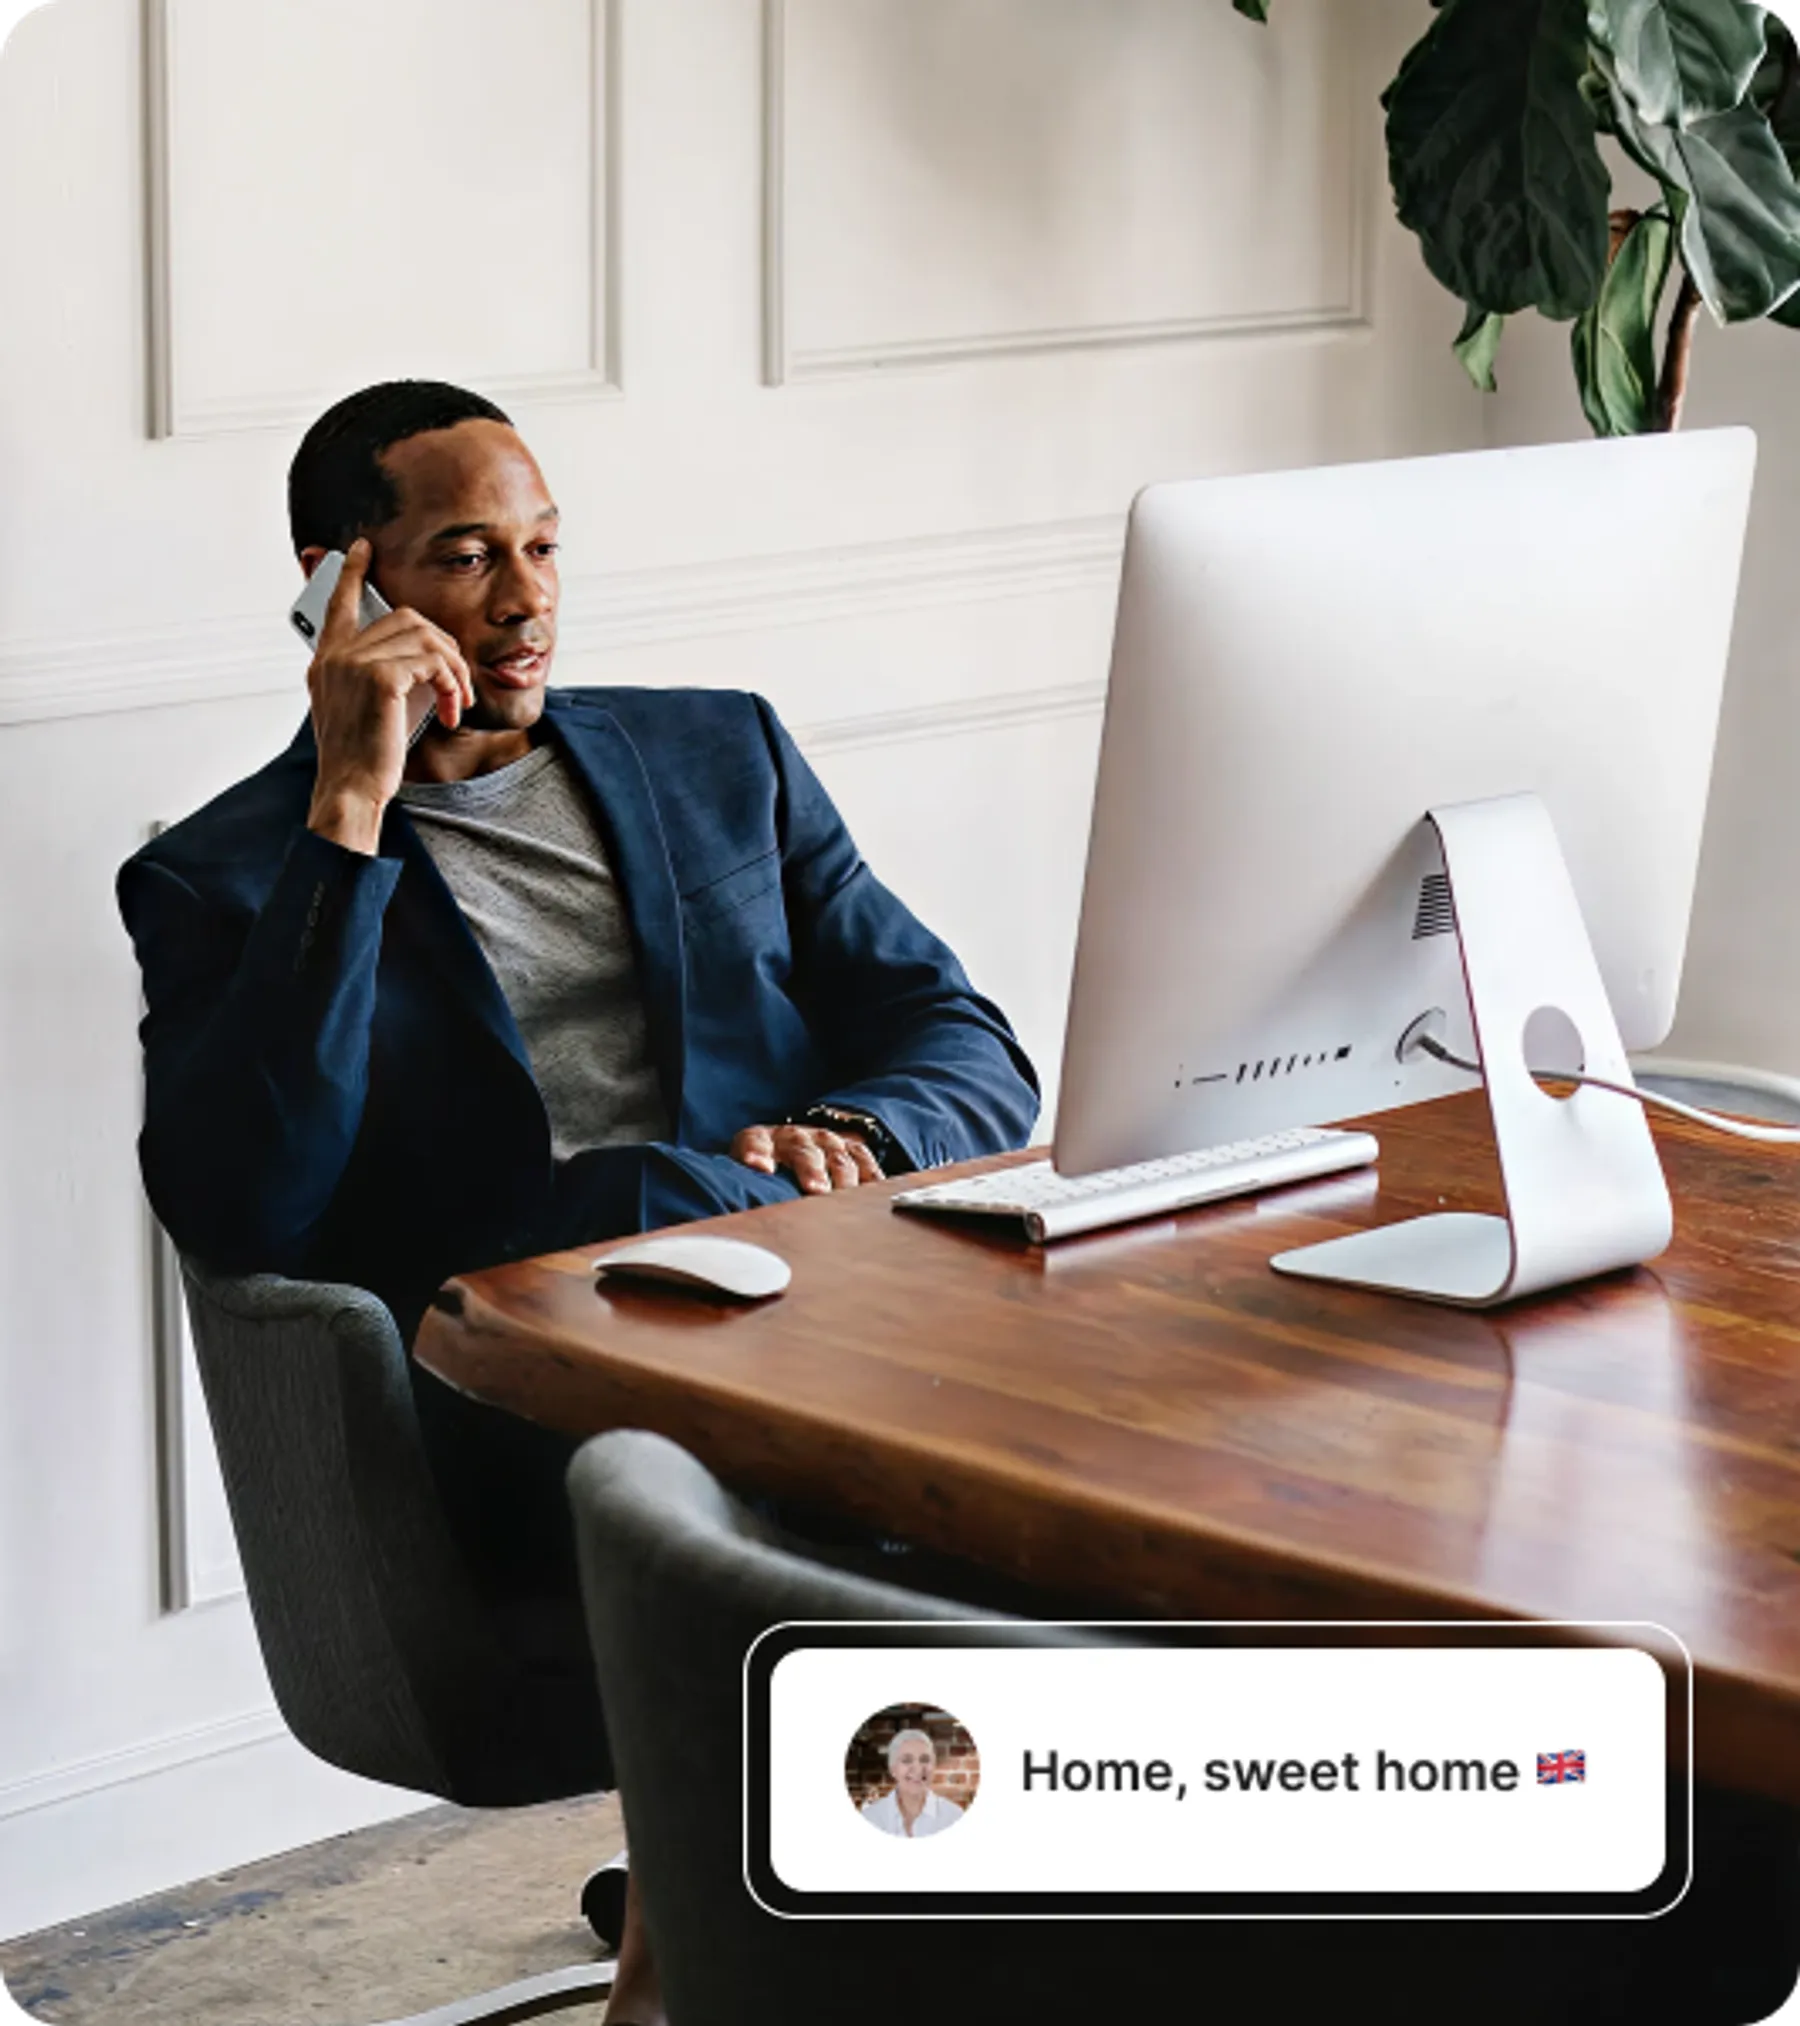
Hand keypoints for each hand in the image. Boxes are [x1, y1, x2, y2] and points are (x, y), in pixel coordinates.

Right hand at [305, 538, 474, 853]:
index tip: (363, 549)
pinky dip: (452, 685)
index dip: (351, 574)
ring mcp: (354, 663)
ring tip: (458, 701)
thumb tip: (424, 661)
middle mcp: (335, 656)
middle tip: (457, 682)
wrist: (351, 789)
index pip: (336, 604)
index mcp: (327, 661)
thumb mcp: (366, 709)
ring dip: (454, 669)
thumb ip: (380, 676)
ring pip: (425, 638)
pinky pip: (433, 663)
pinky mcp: (379, 678)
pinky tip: (452, 711)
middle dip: (443, 646)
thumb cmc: (363, 758)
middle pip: (404, 618)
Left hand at [731, 1123, 883, 1192]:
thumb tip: (727, 1208)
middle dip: (811, 1169)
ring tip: (845, 1196)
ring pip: (837, 1156)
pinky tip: (873, 1190)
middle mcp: (795, 1137)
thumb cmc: (767, 1166)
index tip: (760, 1167)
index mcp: (762, 1140)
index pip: (754, 1142)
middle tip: (816, 1190)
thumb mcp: (745, 1169)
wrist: (799, 1141)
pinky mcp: (851, 1148)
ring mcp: (826, 1141)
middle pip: (804, 1150)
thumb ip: (739, 1183)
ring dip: (842, 1176)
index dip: (756, 1153)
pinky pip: (864, 1159)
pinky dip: (871, 1175)